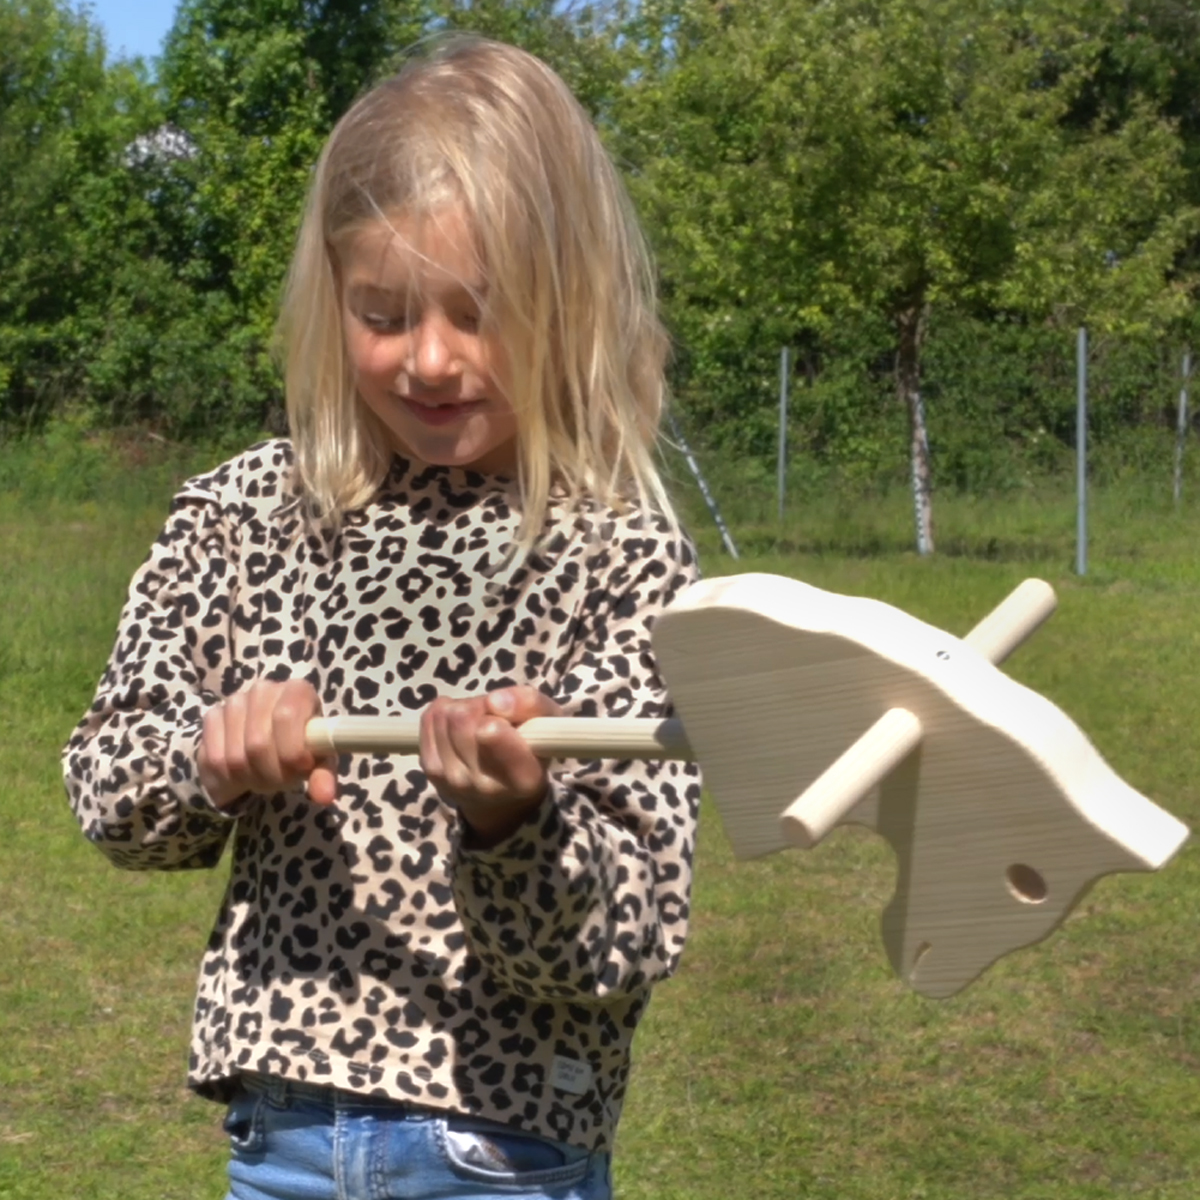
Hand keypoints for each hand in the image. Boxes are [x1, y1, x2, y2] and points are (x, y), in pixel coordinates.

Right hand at [198, 679, 336, 808]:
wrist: (266, 750)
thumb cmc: (299, 750)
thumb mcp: (317, 762)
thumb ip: (323, 776)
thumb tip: (324, 796)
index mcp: (297, 691)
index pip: (286, 716)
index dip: (291, 751)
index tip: (301, 768)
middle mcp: (264, 690)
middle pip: (259, 742)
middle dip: (272, 773)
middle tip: (282, 780)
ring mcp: (234, 702)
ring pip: (236, 755)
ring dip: (251, 778)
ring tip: (264, 776)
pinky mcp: (212, 717)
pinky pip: (215, 759)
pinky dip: (230, 777)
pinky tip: (243, 773)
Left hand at [420, 686, 562, 845]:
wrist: (501, 796)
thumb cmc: (530, 751)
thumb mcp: (548, 723)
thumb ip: (531, 704)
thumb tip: (493, 701)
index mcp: (522, 778)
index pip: (492, 737)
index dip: (491, 720)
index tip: (497, 720)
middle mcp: (483, 785)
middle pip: (463, 718)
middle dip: (479, 707)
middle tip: (493, 717)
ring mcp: (451, 779)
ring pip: (445, 715)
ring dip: (462, 708)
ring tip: (478, 722)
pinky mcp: (430, 769)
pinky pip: (429, 718)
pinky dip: (444, 712)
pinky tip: (459, 726)